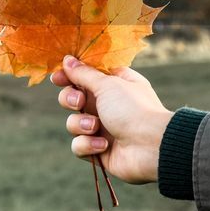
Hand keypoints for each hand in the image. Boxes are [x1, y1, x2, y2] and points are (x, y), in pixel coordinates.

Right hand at [50, 55, 172, 184]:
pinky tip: (103, 145)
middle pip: (72, 98)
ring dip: (81, 125)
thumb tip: (67, 60)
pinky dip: (88, 145)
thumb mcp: (107, 85)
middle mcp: (106, 105)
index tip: (57, 78)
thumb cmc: (133, 109)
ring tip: (95, 127)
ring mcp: (102, 128)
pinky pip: (79, 145)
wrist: (152, 147)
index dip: (69, 76)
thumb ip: (83, 73)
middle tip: (79, 102)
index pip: (85, 75)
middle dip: (70, 100)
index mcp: (113, 85)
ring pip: (73, 123)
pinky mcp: (98, 150)